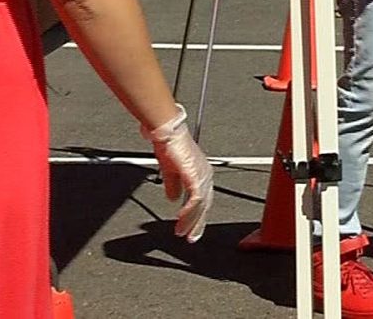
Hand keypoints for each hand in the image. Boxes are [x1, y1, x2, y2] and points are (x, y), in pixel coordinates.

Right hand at [142, 105, 213, 242]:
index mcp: (201, 174)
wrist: (167, 134)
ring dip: (191, 221)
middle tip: (191, 238)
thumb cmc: (170, 146)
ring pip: (201, 205)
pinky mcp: (195, 175)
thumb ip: (173, 185)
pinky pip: (196, 198)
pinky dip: (188, 211)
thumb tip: (173, 199)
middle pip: (206, 205)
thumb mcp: (171, 171)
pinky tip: (181, 219)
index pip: (203, 200)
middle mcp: (205, 175)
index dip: (198, 216)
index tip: (191, 230)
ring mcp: (202, 175)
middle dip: (197, 224)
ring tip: (182, 233)